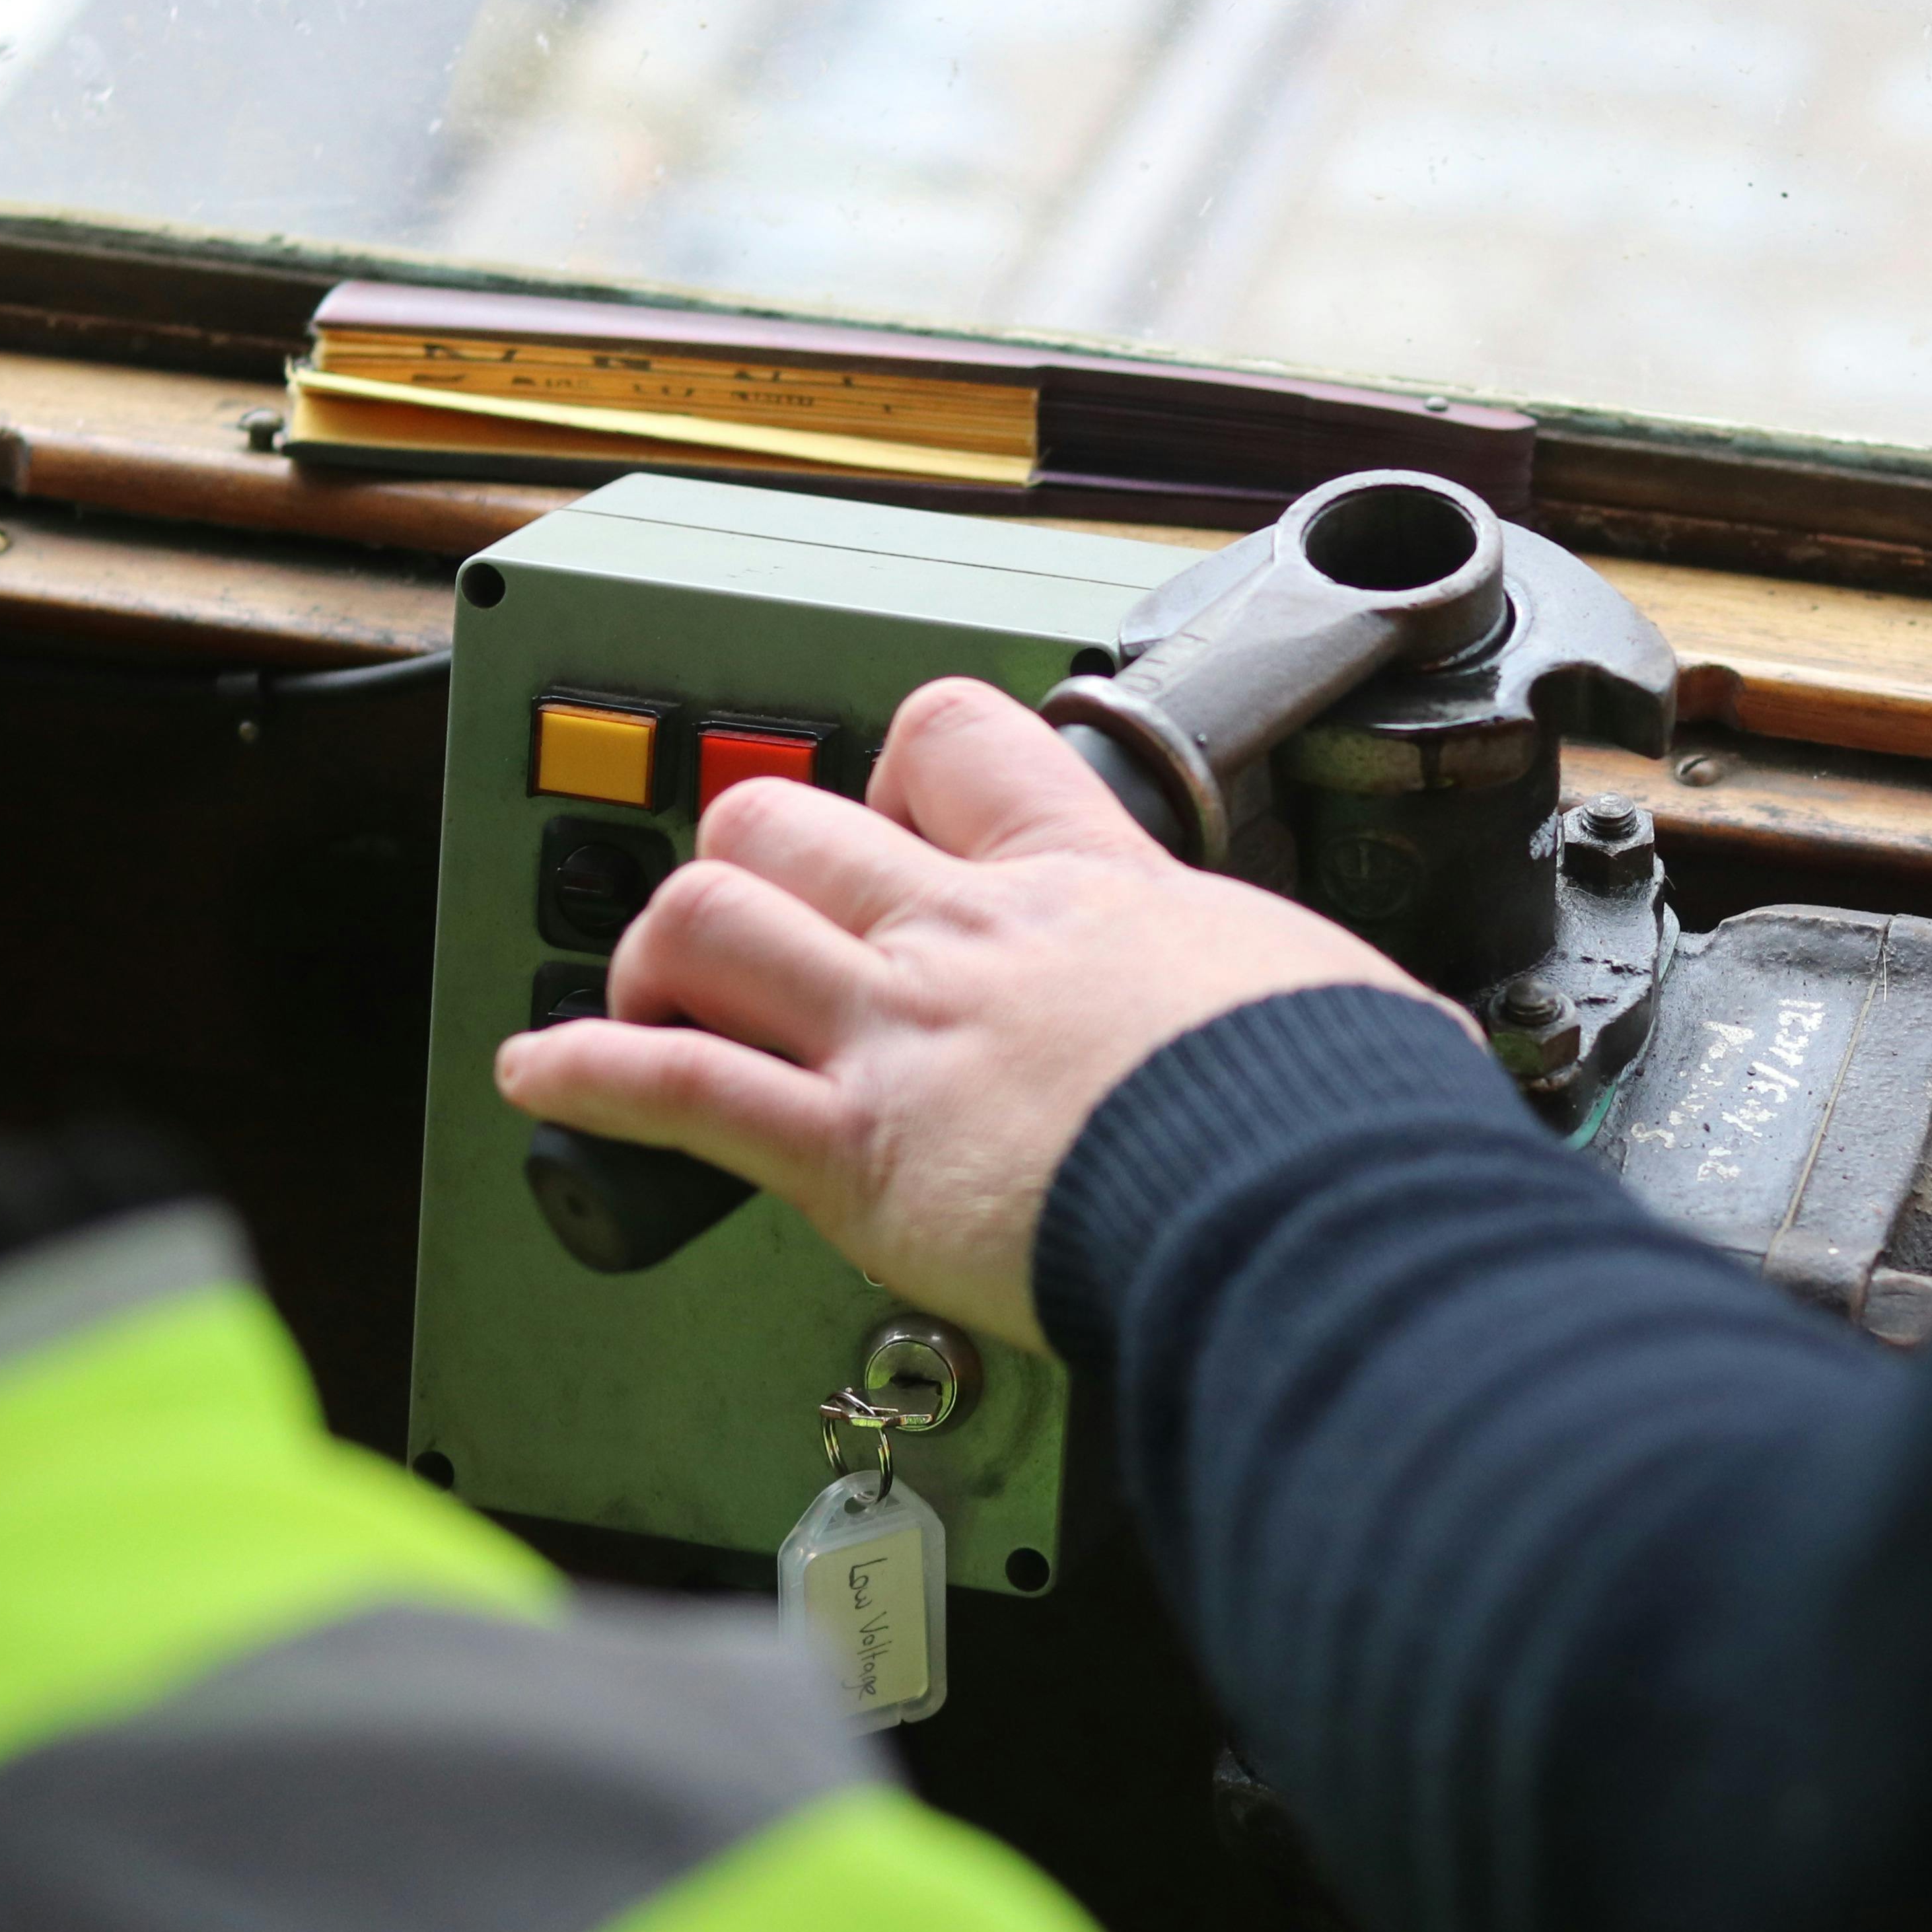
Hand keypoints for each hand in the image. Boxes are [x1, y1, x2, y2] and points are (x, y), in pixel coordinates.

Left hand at [495, 676, 1462, 1351]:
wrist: (1301, 1190)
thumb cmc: (1331, 1108)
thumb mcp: (1340, 998)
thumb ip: (1312, 999)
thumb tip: (1391, 1035)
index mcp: (1082, 885)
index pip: (953, 741)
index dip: (899, 764)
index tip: (897, 811)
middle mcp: (967, 935)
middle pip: (787, 817)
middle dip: (751, 857)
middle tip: (760, 916)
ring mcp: (895, 1035)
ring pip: (706, 917)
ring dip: (656, 954)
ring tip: (648, 995)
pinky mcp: (851, 1152)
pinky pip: (674, 1088)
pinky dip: (585, 1079)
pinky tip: (540, 1081)